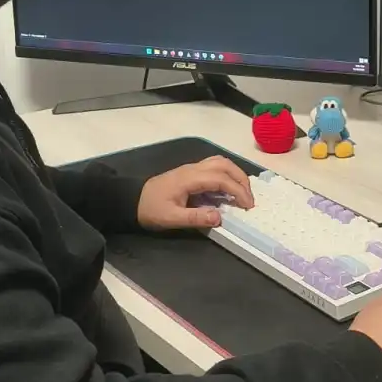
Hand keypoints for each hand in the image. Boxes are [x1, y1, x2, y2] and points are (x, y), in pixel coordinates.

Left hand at [136, 156, 255, 230]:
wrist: (132, 200)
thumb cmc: (151, 210)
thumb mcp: (171, 218)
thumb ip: (195, 218)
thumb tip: (220, 217)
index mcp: (190, 178)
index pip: (221, 179)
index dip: (238, 190)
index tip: (248, 206)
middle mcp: (193, 169)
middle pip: (224, 165)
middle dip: (241, 180)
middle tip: (249, 200)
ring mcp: (192, 168)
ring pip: (220, 162)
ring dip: (235, 174)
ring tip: (243, 193)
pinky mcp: (191, 172)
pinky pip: (215, 166)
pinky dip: (228, 174)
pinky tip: (229, 188)